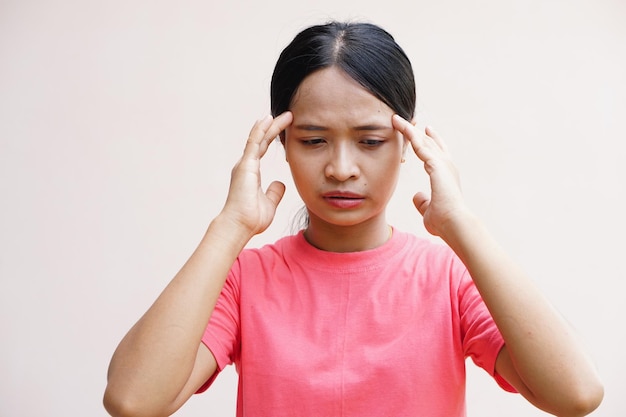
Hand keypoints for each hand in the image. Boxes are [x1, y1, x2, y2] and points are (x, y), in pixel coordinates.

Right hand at [221, 112, 292, 235]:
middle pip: (261, 140)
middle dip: (274, 127)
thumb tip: (280, 184)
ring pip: (258, 138)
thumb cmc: (251, 219)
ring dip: (270, 125)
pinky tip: (267, 119)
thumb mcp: (269, 203)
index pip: (263, 148)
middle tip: (287, 115)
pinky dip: (260, 130)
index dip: (273, 136)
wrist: (239, 226)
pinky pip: (254, 143)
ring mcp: (245, 164)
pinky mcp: (246, 165)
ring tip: (283, 114)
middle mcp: (246, 165)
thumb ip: (274, 192)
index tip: (285, 127)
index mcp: (251, 173)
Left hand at [392, 115, 468, 236]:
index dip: (430, 141)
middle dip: (418, 131)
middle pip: (430, 142)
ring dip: (409, 129)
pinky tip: (400, 126)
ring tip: (396, 118)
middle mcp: (446, 165)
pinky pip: (419, 144)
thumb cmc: (444, 221)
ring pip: (422, 140)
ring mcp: (443, 163)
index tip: (425, 131)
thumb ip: (423, 202)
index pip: (436, 153)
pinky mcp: (436, 164)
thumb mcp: (429, 210)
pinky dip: (409, 134)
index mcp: (446, 175)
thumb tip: (416, 196)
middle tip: (408, 119)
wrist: (454, 223)